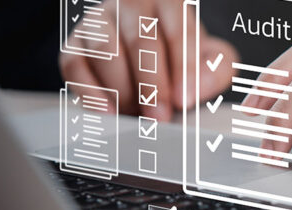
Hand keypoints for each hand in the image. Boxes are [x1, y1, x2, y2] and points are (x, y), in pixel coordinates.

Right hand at [59, 0, 237, 120]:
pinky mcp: (74, 45)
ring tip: (139, 117)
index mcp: (169, 3)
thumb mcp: (209, 60)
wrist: (153, 59)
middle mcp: (130, 6)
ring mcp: (98, 22)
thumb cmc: (182, 58)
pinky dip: (90, 92)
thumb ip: (216, 69)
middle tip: (160, 117)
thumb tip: (199, 85)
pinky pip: (74, 66)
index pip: (178, 31)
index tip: (184, 101)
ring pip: (106, 51)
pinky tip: (109, 113)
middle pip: (140, 40)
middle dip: (152, 85)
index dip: (183, 68)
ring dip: (124, 90)